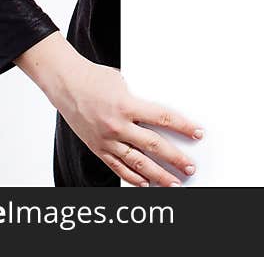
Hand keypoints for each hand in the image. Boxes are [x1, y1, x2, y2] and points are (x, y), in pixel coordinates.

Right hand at [48, 55, 202, 186]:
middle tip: (190, 167)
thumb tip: (158, 114)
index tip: (197, 133)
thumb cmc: (95, 79)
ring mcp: (107, 140)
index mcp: (127, 105)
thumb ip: (140, 101)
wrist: (66, 84)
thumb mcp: (124, 83)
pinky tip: (145, 183)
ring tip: (173, 182)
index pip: (163, 118)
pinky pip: (118, 167)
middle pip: (154, 145)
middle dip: (175, 158)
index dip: (183, 127)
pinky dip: (132, 178)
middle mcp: (118, 126)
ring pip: (137, 163)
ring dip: (158, 174)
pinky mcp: (97, 148)